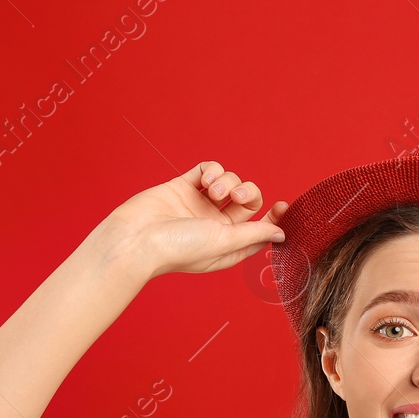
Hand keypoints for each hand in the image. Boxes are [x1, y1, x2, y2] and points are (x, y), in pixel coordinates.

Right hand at [101, 160, 288, 280]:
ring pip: (228, 182)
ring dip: (227, 181)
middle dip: (248, 192)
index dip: (273, 217)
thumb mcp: (226, 243)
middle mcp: (215, 225)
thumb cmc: (179, 247)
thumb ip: (254, 235)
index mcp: (228, 243)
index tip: (282, 206)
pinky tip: (207, 179)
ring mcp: (198, 204)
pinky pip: (207, 170)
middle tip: (237, 195)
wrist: (136, 238)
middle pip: (247, 200)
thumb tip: (281, 233)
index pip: (259, 228)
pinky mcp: (182, 186)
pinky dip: (212, 170)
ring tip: (211, 191)